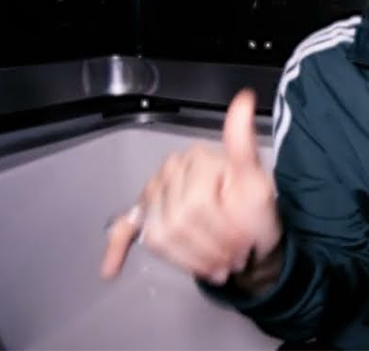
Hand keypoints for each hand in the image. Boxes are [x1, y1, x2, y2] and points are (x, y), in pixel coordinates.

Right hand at [99, 89, 281, 287]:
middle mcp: (169, 170)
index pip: (197, 207)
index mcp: (195, 158)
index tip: (244, 242)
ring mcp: (154, 194)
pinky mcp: (145, 217)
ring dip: (189, 259)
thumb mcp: (258, 181)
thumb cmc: (255, 212)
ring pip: (159, 237)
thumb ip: (244, 146)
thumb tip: (244, 99)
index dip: (222, 232)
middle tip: (233, 255)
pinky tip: (110, 269)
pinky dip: (117, 249)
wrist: (252, 237)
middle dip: (209, 248)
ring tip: (216, 263)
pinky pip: (126, 230)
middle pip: (178, 223)